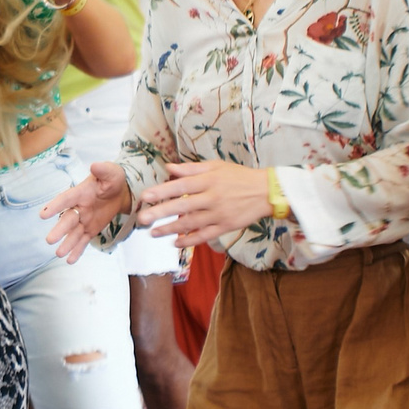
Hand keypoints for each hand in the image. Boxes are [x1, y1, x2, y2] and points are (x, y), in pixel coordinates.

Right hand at [39, 161, 135, 260]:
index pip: (66, 199)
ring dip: (66, 243)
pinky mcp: (90, 229)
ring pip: (73, 233)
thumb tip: (95, 165)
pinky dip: (77, 250)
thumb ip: (104, 170)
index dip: (55, 206)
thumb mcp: (112, 173)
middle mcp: (79, 207)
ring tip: (59, 254)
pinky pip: (83, 241)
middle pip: (68, 220)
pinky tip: (70, 260)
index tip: (43, 214)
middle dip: (59, 230)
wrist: (120, 192)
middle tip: (49, 240)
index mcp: (80, 192)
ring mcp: (83, 220)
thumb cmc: (112, 179)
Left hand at [134, 160, 274, 252]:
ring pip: (191, 223)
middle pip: (182, 207)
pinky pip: (205, 235)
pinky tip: (175, 242)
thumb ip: (191, 168)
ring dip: (170, 229)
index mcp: (208, 180)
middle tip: (142, 220)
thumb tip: (169, 168)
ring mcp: (219, 214)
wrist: (266, 192)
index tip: (145, 197)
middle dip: (161, 214)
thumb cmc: (238, 176)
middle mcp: (212, 197)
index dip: (162, 192)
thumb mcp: (216, 166)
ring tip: (153, 233)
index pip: (181, 186)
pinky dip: (190, 240)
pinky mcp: (226, 227)